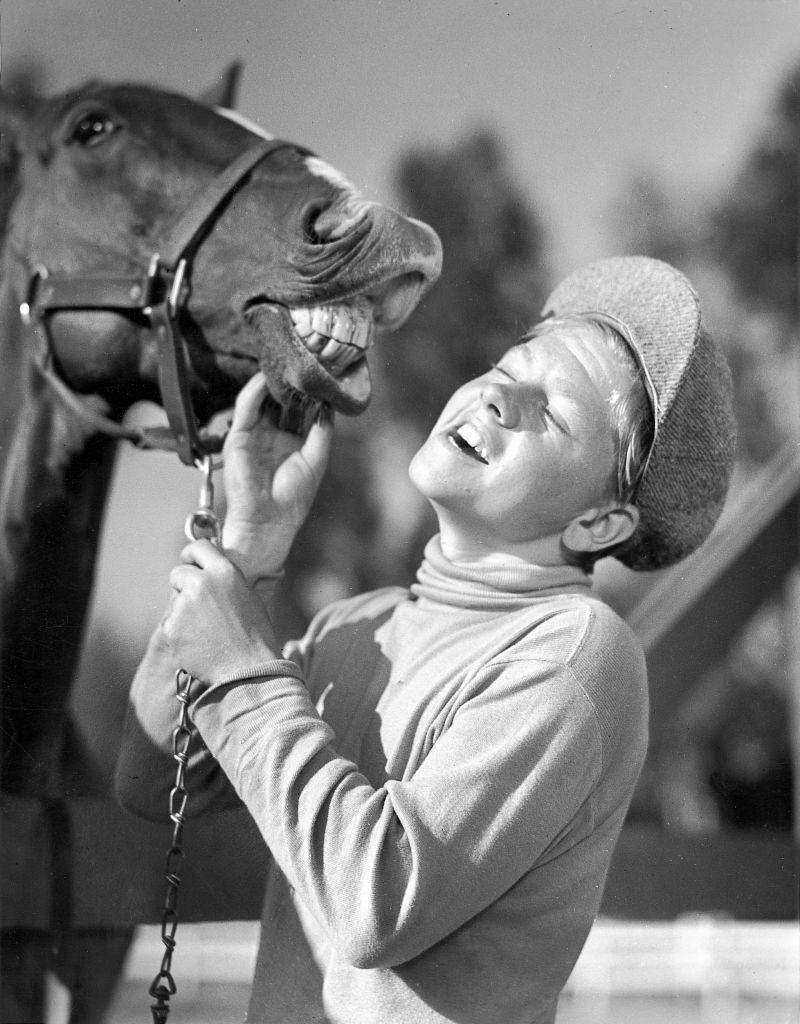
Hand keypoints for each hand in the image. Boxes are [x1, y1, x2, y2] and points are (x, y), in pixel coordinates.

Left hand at [162, 540, 276, 686]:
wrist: (248, 671)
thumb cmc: (255, 636)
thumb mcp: (249, 597)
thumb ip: (226, 580)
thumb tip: (212, 571)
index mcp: (224, 571)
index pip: (198, 547)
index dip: (192, 555)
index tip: (190, 563)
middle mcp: (200, 583)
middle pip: (178, 573)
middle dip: (184, 586)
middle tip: (199, 606)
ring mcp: (182, 606)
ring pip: (173, 602)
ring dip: (183, 612)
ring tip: (207, 632)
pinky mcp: (170, 628)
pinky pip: (170, 624)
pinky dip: (180, 633)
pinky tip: (199, 644)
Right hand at [221, 373, 332, 579]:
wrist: (268, 521)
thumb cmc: (293, 497)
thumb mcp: (316, 458)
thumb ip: (322, 430)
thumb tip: (329, 404)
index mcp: (291, 440)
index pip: (299, 408)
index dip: (308, 391)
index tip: (320, 371)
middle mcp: (272, 434)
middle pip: (280, 399)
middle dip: (290, 380)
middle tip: (303, 358)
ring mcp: (254, 434)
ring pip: (262, 398)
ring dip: (273, 381)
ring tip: (287, 362)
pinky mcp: (237, 437)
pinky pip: (246, 407)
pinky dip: (255, 391)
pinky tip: (267, 378)